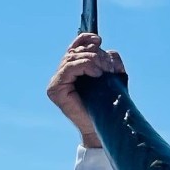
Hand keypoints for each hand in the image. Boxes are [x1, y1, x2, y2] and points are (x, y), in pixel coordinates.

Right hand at [47, 33, 125, 147]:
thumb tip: (110, 52)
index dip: (86, 40)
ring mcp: (57, 81)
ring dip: (91, 60)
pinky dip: (84, 66)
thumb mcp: (114, 80)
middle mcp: (63, 73)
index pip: (76, 47)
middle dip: (95, 54)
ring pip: (73, 58)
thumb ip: (111, 63)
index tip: (100, 41)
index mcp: (74, 70)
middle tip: (109, 66)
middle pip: (76, 51)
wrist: (105, 130)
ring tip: (105, 70)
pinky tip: (96, 73)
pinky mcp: (55, 89)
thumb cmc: (109, 107)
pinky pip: (69, 68)